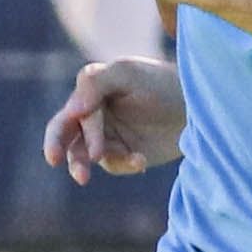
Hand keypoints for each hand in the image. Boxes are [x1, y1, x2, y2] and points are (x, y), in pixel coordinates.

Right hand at [45, 56, 184, 181]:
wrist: (198, 104)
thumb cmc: (160, 82)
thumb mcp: (128, 73)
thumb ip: (95, 83)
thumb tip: (72, 110)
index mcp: (89, 93)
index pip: (74, 113)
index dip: (81, 123)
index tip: (86, 127)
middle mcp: (93, 116)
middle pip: (65, 134)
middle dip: (57, 147)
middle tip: (54, 159)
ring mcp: (108, 138)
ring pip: (84, 155)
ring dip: (83, 163)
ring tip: (83, 178)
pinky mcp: (125, 156)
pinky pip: (115, 165)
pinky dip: (124, 164)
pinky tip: (141, 160)